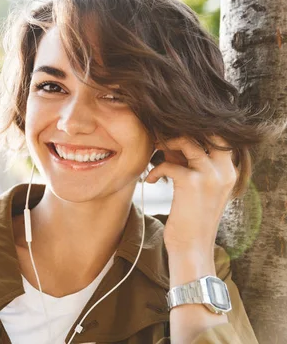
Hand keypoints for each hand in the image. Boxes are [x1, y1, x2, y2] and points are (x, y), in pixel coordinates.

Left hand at [145, 135, 236, 253]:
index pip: (218, 138)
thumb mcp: (197, 188)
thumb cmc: (192, 219)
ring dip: (167, 142)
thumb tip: (170, 141)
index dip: (196, 132)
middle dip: (184, 130)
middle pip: (209, 132)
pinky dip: (155, 170)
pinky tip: (150, 180)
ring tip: (155, 149)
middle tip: (165, 137)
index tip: (175, 137)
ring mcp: (209, 176)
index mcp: (229, 172)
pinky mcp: (191, 183)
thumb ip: (190, 165)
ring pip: (188, 141)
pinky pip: (168, 164)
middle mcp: (224, 171)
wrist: (192, 248)